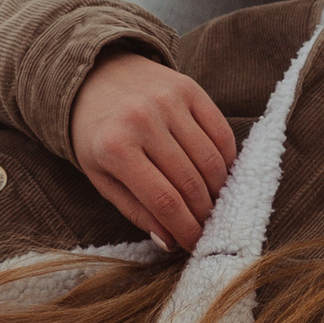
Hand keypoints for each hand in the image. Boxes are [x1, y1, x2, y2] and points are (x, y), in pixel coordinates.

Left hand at [70, 52, 239, 250]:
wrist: (96, 78)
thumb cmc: (98, 135)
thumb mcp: (102, 177)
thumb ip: (135, 209)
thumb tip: (169, 241)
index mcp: (115, 148)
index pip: (163, 200)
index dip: (185, 228)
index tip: (194, 244)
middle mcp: (143, 120)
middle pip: (190, 183)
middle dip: (203, 214)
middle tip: (207, 228)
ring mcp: (169, 101)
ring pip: (210, 160)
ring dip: (218, 191)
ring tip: (213, 205)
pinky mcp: (189, 88)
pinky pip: (221, 132)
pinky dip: (226, 161)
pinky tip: (220, 176)